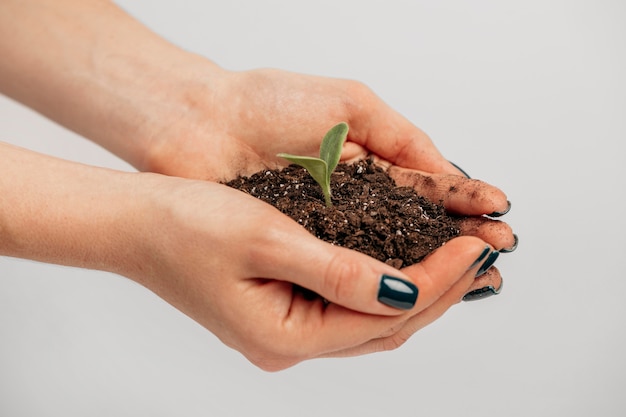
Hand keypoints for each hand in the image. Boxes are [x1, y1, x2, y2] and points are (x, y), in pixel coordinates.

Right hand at [132, 175, 500, 369]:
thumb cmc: (185, 226)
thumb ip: (337, 270)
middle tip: (483, 255)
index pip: (384, 313)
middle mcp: (290, 342)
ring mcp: (287, 329)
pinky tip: (409, 263)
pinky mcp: (284, 307)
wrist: (134, 225)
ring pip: (371, 317)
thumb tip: (405, 291)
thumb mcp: (266, 238)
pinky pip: (349, 305)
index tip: (475, 247)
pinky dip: (386, 284)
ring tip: (461, 261)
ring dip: (419, 289)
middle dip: (440, 291)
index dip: (437, 281)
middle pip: (385, 324)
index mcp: (284, 335)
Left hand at [143, 68, 516, 251]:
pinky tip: (409, 288)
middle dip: (456, 243)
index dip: (463, 205)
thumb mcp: (349, 105)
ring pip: (385, 257)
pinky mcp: (298, 252)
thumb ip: (401, 138)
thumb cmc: (267, 102)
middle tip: (497, 256)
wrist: (198, 123)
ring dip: (427, 267)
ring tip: (470, 277)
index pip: (427, 191)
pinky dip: (378, 280)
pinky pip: (345, 272)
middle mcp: (353, 203)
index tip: (499, 217)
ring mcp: (327, 230)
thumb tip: (450, 173)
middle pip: (414, 230)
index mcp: (369, 163)